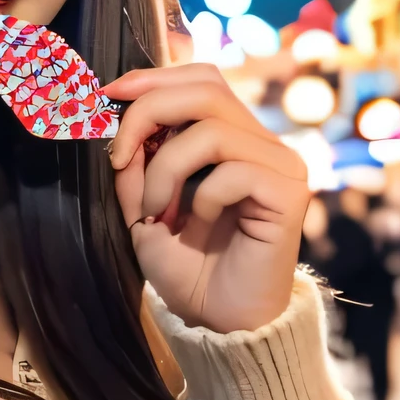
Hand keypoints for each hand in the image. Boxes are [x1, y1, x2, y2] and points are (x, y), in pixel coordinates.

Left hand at [105, 64, 309, 332]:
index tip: (109, 95)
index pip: (202, 79)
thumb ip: (136, 163)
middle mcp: (263, 143)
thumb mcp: (144, 207)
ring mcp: (281, 165)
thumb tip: (118, 118)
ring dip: (165, 169)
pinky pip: (232, 172)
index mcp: (234, 137)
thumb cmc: (188, 269)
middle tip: (119, 156)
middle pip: (207, 88)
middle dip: (149, 112)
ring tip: (154, 211)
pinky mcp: (290, 192)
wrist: (220, 321)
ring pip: (211, 130)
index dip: (155, 78)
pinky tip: (196, 226)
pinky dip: (199, 197)